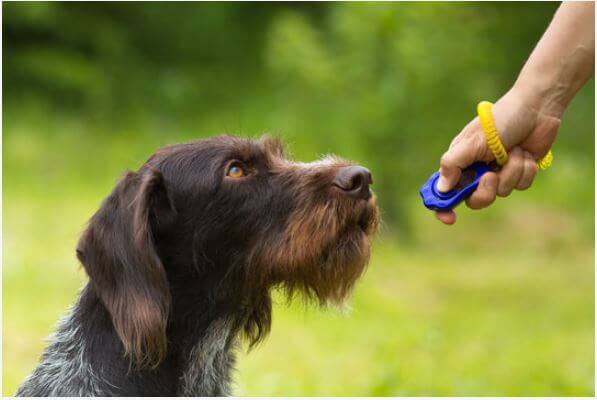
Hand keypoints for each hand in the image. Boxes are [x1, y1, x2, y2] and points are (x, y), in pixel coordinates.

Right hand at [435, 87, 559, 224]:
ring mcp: (498, 173)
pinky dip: (525, 170)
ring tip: (514, 151)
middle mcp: (476, 170)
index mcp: (459, 162)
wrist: (536, 109)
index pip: (444, 191)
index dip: (443, 206)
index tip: (449, 218)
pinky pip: (520, 186)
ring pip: (501, 192)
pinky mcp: (518, 173)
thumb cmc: (500, 120)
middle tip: (491, 175)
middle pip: (475, 200)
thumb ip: (453, 164)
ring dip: (511, 172)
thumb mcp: (472, 141)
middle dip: (486, 190)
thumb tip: (441, 189)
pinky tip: (525, 153)